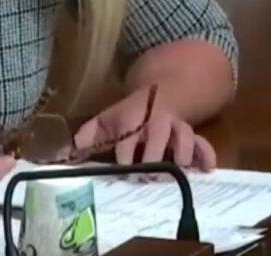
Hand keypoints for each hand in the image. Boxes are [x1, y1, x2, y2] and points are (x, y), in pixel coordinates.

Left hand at [72, 87, 216, 170]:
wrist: (158, 94)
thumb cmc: (129, 114)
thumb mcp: (107, 120)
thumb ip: (87, 136)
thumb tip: (63, 153)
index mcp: (132, 118)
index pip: (128, 135)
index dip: (126, 151)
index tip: (124, 166)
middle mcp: (155, 121)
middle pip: (158, 133)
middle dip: (155, 153)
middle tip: (150, 175)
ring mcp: (176, 127)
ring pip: (184, 134)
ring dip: (183, 152)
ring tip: (178, 170)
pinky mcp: (192, 135)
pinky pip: (203, 143)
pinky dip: (207, 155)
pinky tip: (207, 170)